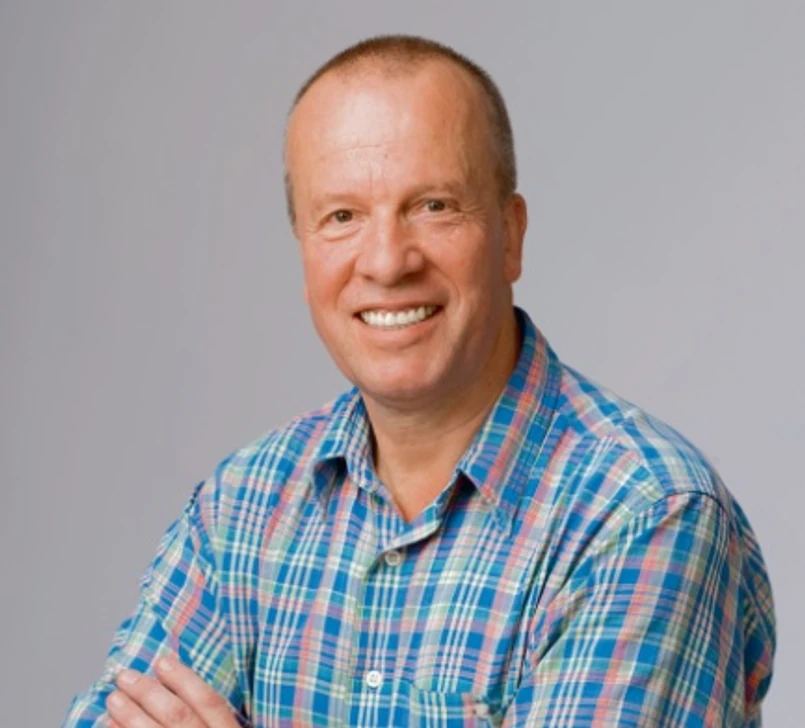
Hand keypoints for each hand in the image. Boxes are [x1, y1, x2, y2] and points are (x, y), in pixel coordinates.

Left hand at [106, 654, 243, 726]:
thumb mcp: (229, 727)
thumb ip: (216, 714)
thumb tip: (180, 681)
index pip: (210, 701)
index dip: (186, 679)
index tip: (163, 661)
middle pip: (178, 716)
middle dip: (149, 694)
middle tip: (125, 676)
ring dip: (130, 717)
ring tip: (113, 699)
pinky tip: (110, 726)